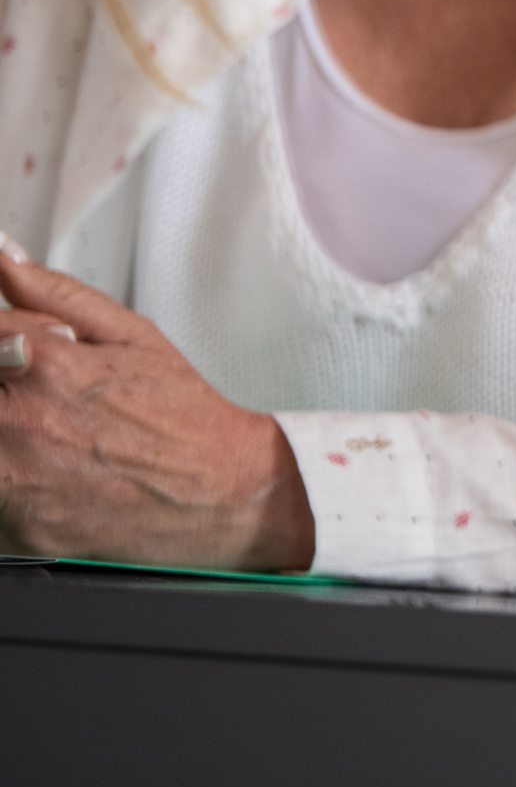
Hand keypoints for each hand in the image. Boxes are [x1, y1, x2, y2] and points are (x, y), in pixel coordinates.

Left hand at [0, 256, 313, 570]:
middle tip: (34, 398)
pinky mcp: (12, 529)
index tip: (15, 355)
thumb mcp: (129, 334)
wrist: (222, 494)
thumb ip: (52, 292)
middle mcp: (19, 419)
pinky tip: (41, 473)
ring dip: (4, 432)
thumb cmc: (182, 416)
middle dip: (4, 388)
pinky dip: (6, 478)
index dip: (1, 341)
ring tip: (42, 434)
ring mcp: (11, 478)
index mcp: (44, 362)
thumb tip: (2, 256)